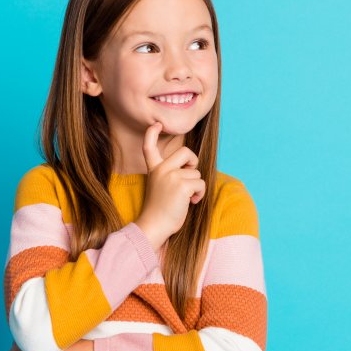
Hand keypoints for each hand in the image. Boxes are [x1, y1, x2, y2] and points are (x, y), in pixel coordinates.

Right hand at [136, 122, 205, 247]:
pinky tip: (191, 202)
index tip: (157, 124)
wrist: (154, 226)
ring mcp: (171, 176)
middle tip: (191, 175)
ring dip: (196, 185)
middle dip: (193, 161)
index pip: (149, 147)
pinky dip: (200, 193)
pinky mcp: (182, 186)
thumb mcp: (160, 187)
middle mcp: (161, 170)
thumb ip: (171, 175)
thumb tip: (193, 169)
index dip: (152, 134)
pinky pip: (201, 183)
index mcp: (154, 170)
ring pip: (196, 172)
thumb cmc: (160, 211)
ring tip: (187, 198)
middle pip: (185, 152)